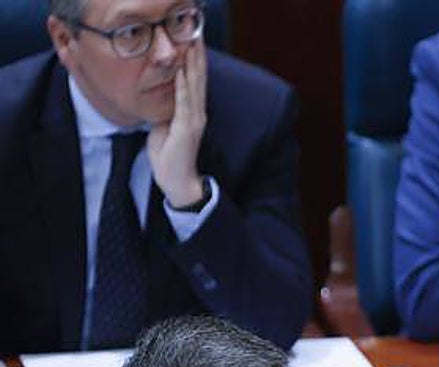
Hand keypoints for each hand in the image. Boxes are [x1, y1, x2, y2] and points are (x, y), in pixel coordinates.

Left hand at [147, 41, 207, 208]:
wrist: (178, 181)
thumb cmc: (170, 157)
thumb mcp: (164, 128)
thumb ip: (166, 112)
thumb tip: (160, 100)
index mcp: (192, 113)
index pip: (195, 83)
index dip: (194, 62)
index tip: (192, 42)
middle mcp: (197, 113)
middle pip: (199, 79)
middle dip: (197, 56)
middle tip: (196, 34)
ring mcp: (194, 120)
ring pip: (195, 86)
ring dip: (193, 65)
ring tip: (192, 45)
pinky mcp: (188, 128)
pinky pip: (185, 102)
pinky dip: (184, 85)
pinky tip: (183, 70)